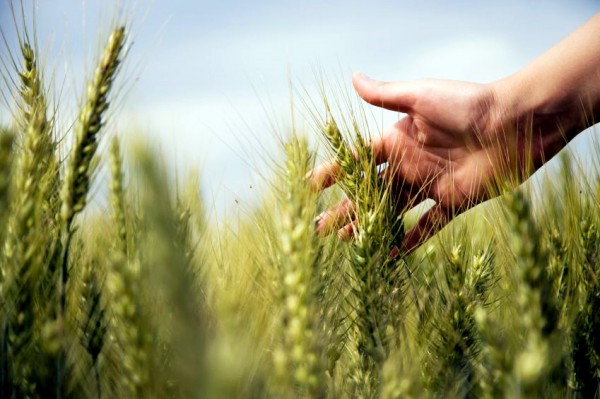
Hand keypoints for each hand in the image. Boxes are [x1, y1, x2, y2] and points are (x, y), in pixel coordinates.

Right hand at [312, 73, 559, 251]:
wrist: (516, 124)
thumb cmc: (467, 104)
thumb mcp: (421, 96)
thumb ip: (386, 94)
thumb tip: (353, 78)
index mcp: (399, 139)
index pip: (358, 159)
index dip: (335, 171)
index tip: (311, 186)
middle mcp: (410, 163)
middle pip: (370, 191)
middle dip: (345, 208)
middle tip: (320, 227)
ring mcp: (430, 184)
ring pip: (392, 210)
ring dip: (369, 226)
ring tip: (346, 242)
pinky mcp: (452, 202)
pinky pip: (428, 226)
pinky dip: (412, 240)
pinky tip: (392, 254)